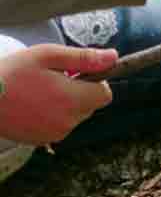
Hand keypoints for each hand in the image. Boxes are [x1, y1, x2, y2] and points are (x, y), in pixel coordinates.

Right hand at [0, 45, 115, 144]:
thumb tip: (114, 57)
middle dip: (78, 91)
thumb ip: (84, 58)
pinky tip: (32, 105)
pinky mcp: (42, 140)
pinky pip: (59, 126)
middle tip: (51, 80)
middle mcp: (68, 121)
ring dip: (65, 104)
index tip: (76, 73)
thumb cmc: (11, 73)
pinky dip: (52, 116)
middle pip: (90, 105)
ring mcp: (55, 134)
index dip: (95, 81)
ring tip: (38, 92)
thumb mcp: (47, 56)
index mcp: (72, 99)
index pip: (105, 95)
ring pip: (74, 116)